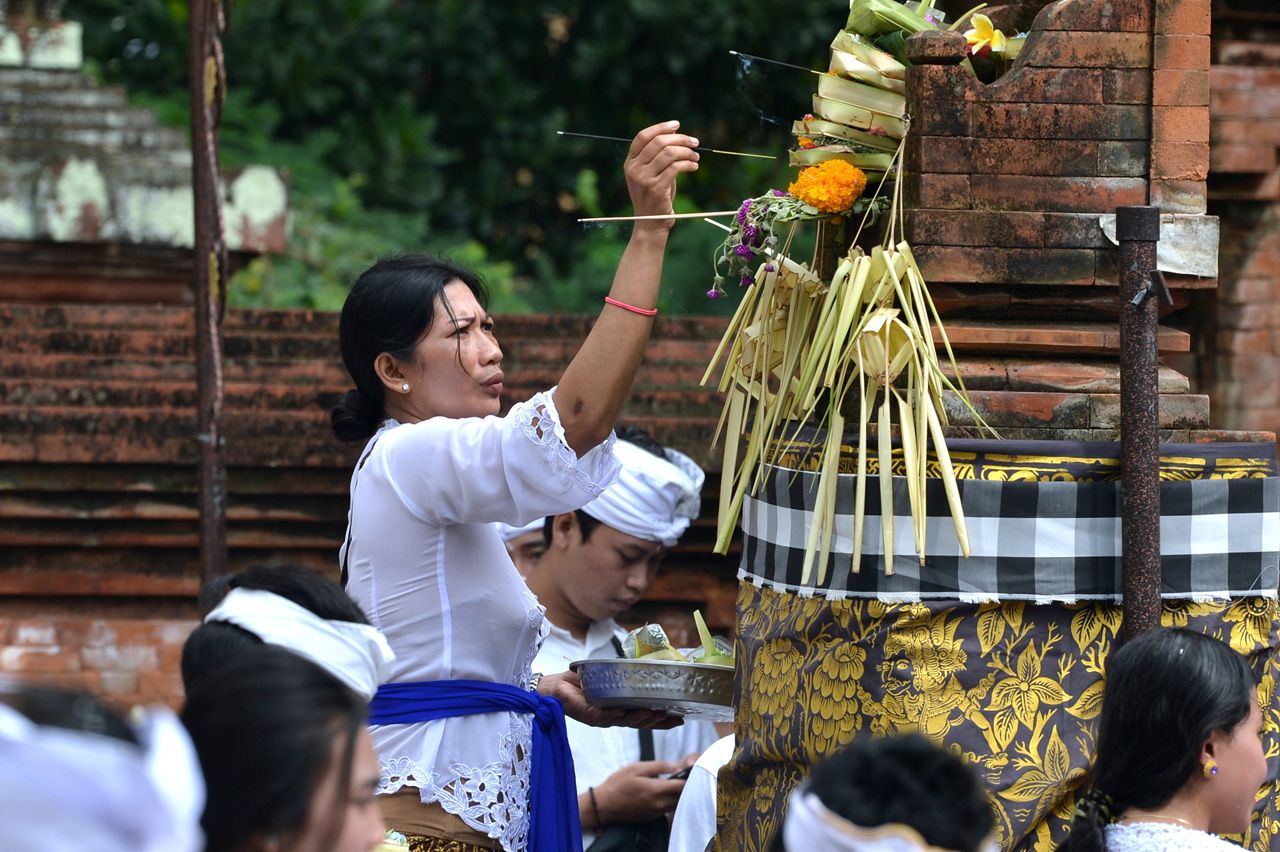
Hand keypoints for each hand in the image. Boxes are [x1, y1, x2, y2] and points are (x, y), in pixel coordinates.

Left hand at [539, 671, 682, 729]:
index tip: (680, 718)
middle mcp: (610, 717)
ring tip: (655, 713)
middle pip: (638, 723)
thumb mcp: (606, 677)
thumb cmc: (579, 682)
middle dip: (657, 721)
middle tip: (674, 718)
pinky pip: (602, 716)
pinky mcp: (585, 713)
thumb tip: (644, 664)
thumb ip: (622, 677)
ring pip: (624, 721)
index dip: (661, 721)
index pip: (643, 718)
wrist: (552, 686)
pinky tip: (624, 711)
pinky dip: (613, 714)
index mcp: (617, 711)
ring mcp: (598, 717)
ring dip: (640, 718)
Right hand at [594, 760, 686, 822]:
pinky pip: (667, 809)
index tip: (686, 769)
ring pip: (676, 804)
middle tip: (678, 775)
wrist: (605, 805)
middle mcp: (659, 804)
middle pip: (682, 796)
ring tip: (670, 783)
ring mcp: (656, 812)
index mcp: (656, 790)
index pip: (682, 785)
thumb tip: (676, 766)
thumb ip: (658, 766)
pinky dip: (669, 801)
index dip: (687, 776)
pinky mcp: (652, 817)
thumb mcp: (636, 768)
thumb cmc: (618, 783)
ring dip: (677, 795)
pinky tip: (661, 793)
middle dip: (684, 786)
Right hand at [623, 121, 700, 229]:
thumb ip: (658, 153)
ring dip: (687, 152)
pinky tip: (694, 167)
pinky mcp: (656, 188)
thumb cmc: (655, 195)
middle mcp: (634, 169)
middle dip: (680, 139)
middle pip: (658, 142)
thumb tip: (674, 131)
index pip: (642, 136)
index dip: (660, 127)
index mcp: (630, 162)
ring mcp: (644, 179)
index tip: (677, 125)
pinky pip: (676, 168)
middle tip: (695, 143)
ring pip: (669, 153)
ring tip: (696, 157)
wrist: (651, 223)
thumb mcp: (652, 173)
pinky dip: (688, 164)